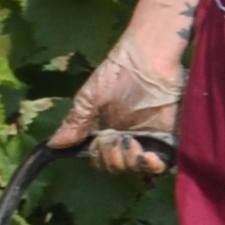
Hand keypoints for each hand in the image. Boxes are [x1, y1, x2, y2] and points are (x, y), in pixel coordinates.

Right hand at [54, 42, 183, 178]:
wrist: (146, 58)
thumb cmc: (117, 72)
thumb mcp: (90, 97)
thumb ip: (76, 122)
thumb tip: (54, 144)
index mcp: (111, 131)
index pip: (102, 158)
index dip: (101, 157)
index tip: (102, 142)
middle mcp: (131, 137)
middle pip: (120, 166)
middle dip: (115, 161)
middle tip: (119, 141)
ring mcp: (151, 137)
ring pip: (140, 167)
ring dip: (133, 164)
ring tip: (134, 147)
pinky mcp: (170, 134)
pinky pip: (164, 161)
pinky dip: (154, 165)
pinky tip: (148, 156)